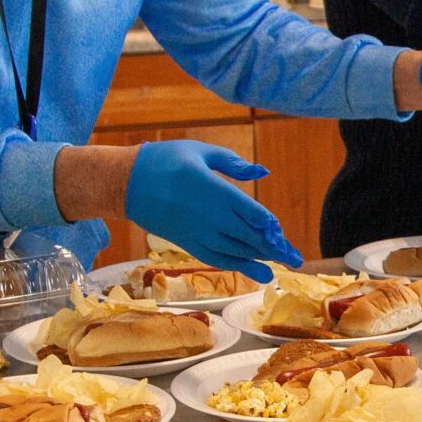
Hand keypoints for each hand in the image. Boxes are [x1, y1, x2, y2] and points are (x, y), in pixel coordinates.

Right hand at [121, 140, 301, 282]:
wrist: (126, 184)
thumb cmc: (166, 160)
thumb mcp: (202, 152)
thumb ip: (234, 164)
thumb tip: (263, 172)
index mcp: (213, 190)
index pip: (250, 212)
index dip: (269, 224)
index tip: (281, 231)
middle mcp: (208, 216)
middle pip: (248, 236)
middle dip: (273, 248)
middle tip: (295, 258)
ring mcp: (198, 233)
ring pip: (236, 251)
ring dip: (261, 259)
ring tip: (281, 265)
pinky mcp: (189, 243)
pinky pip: (218, 259)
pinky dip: (240, 266)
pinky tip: (258, 270)